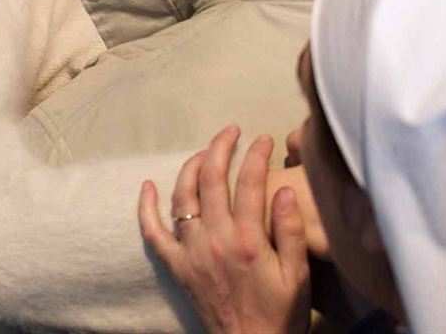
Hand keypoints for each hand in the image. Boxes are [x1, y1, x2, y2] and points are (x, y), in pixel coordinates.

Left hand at [139, 127, 310, 333]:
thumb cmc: (281, 313)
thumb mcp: (299, 275)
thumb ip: (290, 231)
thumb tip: (282, 190)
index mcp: (248, 241)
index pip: (250, 182)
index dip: (256, 154)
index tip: (263, 139)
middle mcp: (215, 240)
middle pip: (210, 178)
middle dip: (220, 147)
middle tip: (231, 131)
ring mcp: (191, 252)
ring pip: (182, 196)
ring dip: (190, 167)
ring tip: (205, 152)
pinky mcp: (176, 266)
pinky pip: (153, 232)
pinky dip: (146, 207)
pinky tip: (147, 185)